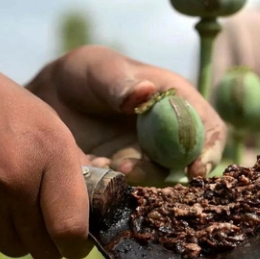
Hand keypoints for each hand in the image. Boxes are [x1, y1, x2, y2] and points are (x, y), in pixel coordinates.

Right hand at [0, 46, 91, 258]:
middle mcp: (18, 183)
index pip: (72, 229)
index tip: (78, 240)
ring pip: (17, 249)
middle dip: (51, 241)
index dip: (78, 244)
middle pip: (46, 249)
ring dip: (22, 235)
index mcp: (51, 154)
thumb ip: (72, 167)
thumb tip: (90, 208)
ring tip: (13, 201)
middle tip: (46, 220)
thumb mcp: (47, 122)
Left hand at [26, 46, 226, 185]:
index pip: (208, 129)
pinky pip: (127, 190)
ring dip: (134, 180)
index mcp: (176, 102)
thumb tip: (145, 93)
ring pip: (155, 181)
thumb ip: (119, 82)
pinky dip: (111, 186)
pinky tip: (88, 168)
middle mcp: (168, 135)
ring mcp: (146, 159)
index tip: (195, 168)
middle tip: (129, 169)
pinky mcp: (123, 177)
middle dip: (163, 172)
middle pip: (185, 163)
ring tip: (103, 165)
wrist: (50, 99)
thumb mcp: (98, 69)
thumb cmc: (84, 75)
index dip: (209, 150)